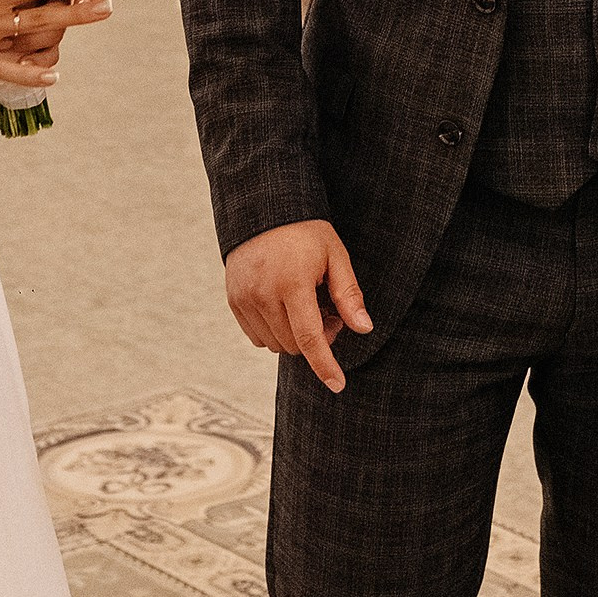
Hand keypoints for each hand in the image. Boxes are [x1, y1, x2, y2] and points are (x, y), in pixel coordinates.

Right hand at [225, 218, 372, 393]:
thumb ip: (348, 294)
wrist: (263, 210)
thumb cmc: (305, 232)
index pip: (310, 338)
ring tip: (304, 305)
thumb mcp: (335, 255)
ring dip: (294, 337)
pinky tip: (283, 306)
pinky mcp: (234, 300)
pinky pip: (257, 337)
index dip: (325, 365)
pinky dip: (274, 332)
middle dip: (315, 340)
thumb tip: (364, 329)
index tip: (338, 385)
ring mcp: (245, 299)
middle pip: (294, 345)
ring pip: (275, 345)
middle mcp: (264, 294)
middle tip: (327, 311)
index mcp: (292, 283)